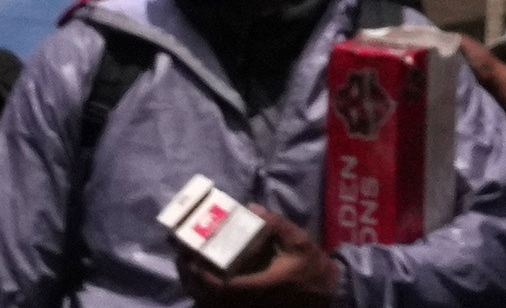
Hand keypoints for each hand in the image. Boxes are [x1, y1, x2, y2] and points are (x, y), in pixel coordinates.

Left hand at [193, 231, 345, 304]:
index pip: (224, 287)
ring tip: (185, 265)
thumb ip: (277, 225)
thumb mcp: (299, 241)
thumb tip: (252, 208)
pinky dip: (206, 294)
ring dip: (195, 286)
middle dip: (191, 279)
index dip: (203, 276)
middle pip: (210, 299)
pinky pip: (220, 305)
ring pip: (212, 304)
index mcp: (261, 286)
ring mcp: (249, 307)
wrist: (326, 293)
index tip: (190, 259)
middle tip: (180, 257)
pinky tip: (200, 279)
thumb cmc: (311, 267)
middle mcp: (250, 301)